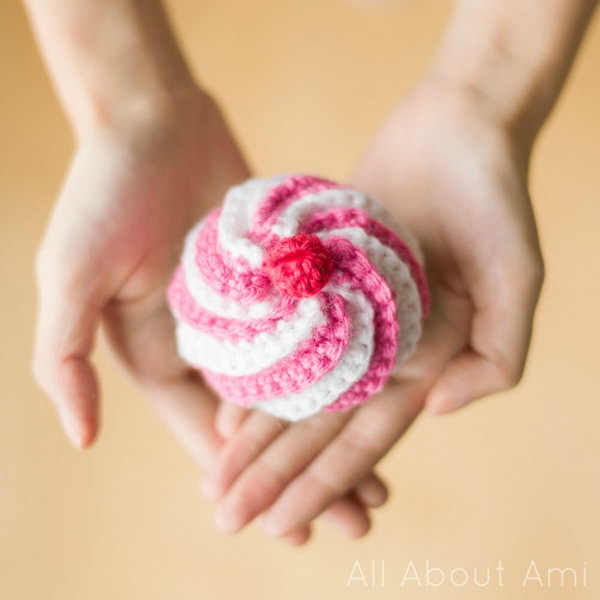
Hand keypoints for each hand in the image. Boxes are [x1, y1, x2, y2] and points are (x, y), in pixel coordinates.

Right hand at [31, 88, 383, 543]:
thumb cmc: (103, 190)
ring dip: (339, 428)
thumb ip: (68, 354)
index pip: (210, 440)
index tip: (294, 531)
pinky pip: (322, 326)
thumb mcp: (72, 273)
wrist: (152, 117)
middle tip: (361, 517)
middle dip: (309, 473)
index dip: (251, 486)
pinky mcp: (284, 275)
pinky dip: (351, 361)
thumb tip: (81, 439)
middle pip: (267, 426)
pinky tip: (387, 387)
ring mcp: (252, 310)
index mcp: (161, 357)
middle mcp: (210, 342)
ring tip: (385, 473)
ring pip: (303, 384)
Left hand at [203, 80, 543, 538]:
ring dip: (253, 438)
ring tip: (213, 481)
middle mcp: (380, 351)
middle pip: (317, 429)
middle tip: (225, 520)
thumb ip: (496, 355)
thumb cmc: (495, 200)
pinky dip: (252, 373)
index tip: (279, 525)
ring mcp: (347, 319)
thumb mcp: (517, 279)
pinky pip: (280, 336)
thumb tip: (437, 409)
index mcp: (424, 363)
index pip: (364, 441)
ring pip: (292, 391)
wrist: (455, 132)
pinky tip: (219, 407)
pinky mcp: (319, 283)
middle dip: (273, 477)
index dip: (322, 486)